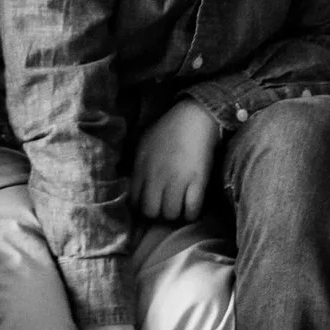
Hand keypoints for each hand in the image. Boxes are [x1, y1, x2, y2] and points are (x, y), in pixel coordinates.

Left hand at [132, 101, 220, 220]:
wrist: (194, 116)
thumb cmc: (169, 128)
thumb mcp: (143, 143)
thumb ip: (136, 165)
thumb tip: (132, 184)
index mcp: (141, 168)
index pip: (134, 202)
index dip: (142, 207)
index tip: (150, 205)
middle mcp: (156, 177)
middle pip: (151, 212)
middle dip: (157, 213)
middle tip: (165, 207)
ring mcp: (177, 180)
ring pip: (170, 214)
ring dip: (175, 213)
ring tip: (179, 206)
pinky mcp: (197, 181)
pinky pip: (191, 210)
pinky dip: (191, 213)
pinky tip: (192, 207)